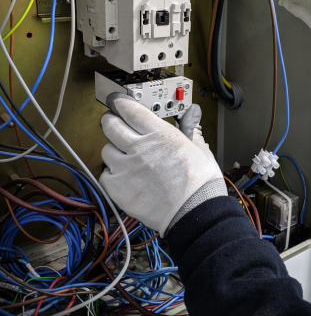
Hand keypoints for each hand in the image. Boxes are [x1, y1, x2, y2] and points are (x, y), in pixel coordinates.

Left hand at [99, 95, 224, 235]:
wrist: (195, 212)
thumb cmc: (200, 184)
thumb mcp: (200, 149)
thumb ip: (191, 128)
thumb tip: (193, 113)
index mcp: (159, 134)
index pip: (129, 109)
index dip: (120, 103)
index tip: (117, 102)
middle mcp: (139, 147)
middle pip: (110, 125)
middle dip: (111, 121)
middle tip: (115, 125)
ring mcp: (126, 168)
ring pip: (106, 150)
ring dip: (113, 151)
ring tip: (124, 158)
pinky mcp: (118, 189)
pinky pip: (105, 175)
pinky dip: (111, 175)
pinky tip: (124, 178)